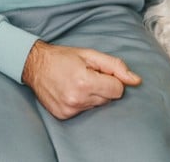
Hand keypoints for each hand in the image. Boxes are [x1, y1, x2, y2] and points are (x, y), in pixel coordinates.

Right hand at [21, 40, 141, 119]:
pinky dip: (81, 102)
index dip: (112, 80)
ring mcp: (69, 109)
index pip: (118, 90)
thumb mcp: (90, 54)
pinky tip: (70, 91)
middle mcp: (77, 99)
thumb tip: (136, 81)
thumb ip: (115, 66)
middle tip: (86, 76)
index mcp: (85, 82)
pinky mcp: (63, 115)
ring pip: (96, 106)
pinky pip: (84, 111)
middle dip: (102, 87)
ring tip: (77, 83)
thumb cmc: (62, 57)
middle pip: (108, 99)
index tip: (99, 73)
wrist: (34, 65)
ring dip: (92, 95)